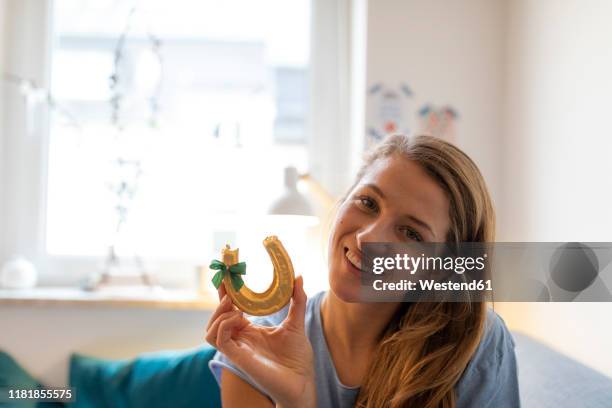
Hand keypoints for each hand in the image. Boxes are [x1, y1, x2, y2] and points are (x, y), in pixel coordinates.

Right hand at [205, 276, 315, 407]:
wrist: (302, 381)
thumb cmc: (298, 357)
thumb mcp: (296, 322)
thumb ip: (297, 300)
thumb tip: (299, 277)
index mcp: (250, 331)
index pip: (230, 311)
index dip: (225, 294)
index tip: (227, 277)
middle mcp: (240, 339)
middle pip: (216, 319)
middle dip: (219, 302)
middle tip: (230, 289)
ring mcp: (238, 349)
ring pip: (210, 330)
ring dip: (218, 314)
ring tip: (233, 304)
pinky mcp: (238, 358)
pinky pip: (219, 340)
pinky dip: (224, 325)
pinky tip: (239, 317)